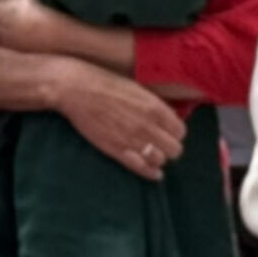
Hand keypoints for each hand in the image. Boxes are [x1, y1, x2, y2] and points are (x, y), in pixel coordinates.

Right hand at [55, 66, 187, 180]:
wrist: (77, 90)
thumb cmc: (105, 83)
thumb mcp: (137, 88)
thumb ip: (155, 104)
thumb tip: (169, 116)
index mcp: (155, 108)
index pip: (180, 130)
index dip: (176, 132)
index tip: (170, 132)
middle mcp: (148, 126)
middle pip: (174, 149)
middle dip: (171, 147)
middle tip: (164, 144)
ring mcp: (132, 140)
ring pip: (160, 160)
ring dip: (159, 158)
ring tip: (154, 153)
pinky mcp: (117, 150)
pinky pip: (141, 168)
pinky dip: (151, 172)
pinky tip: (155, 173)